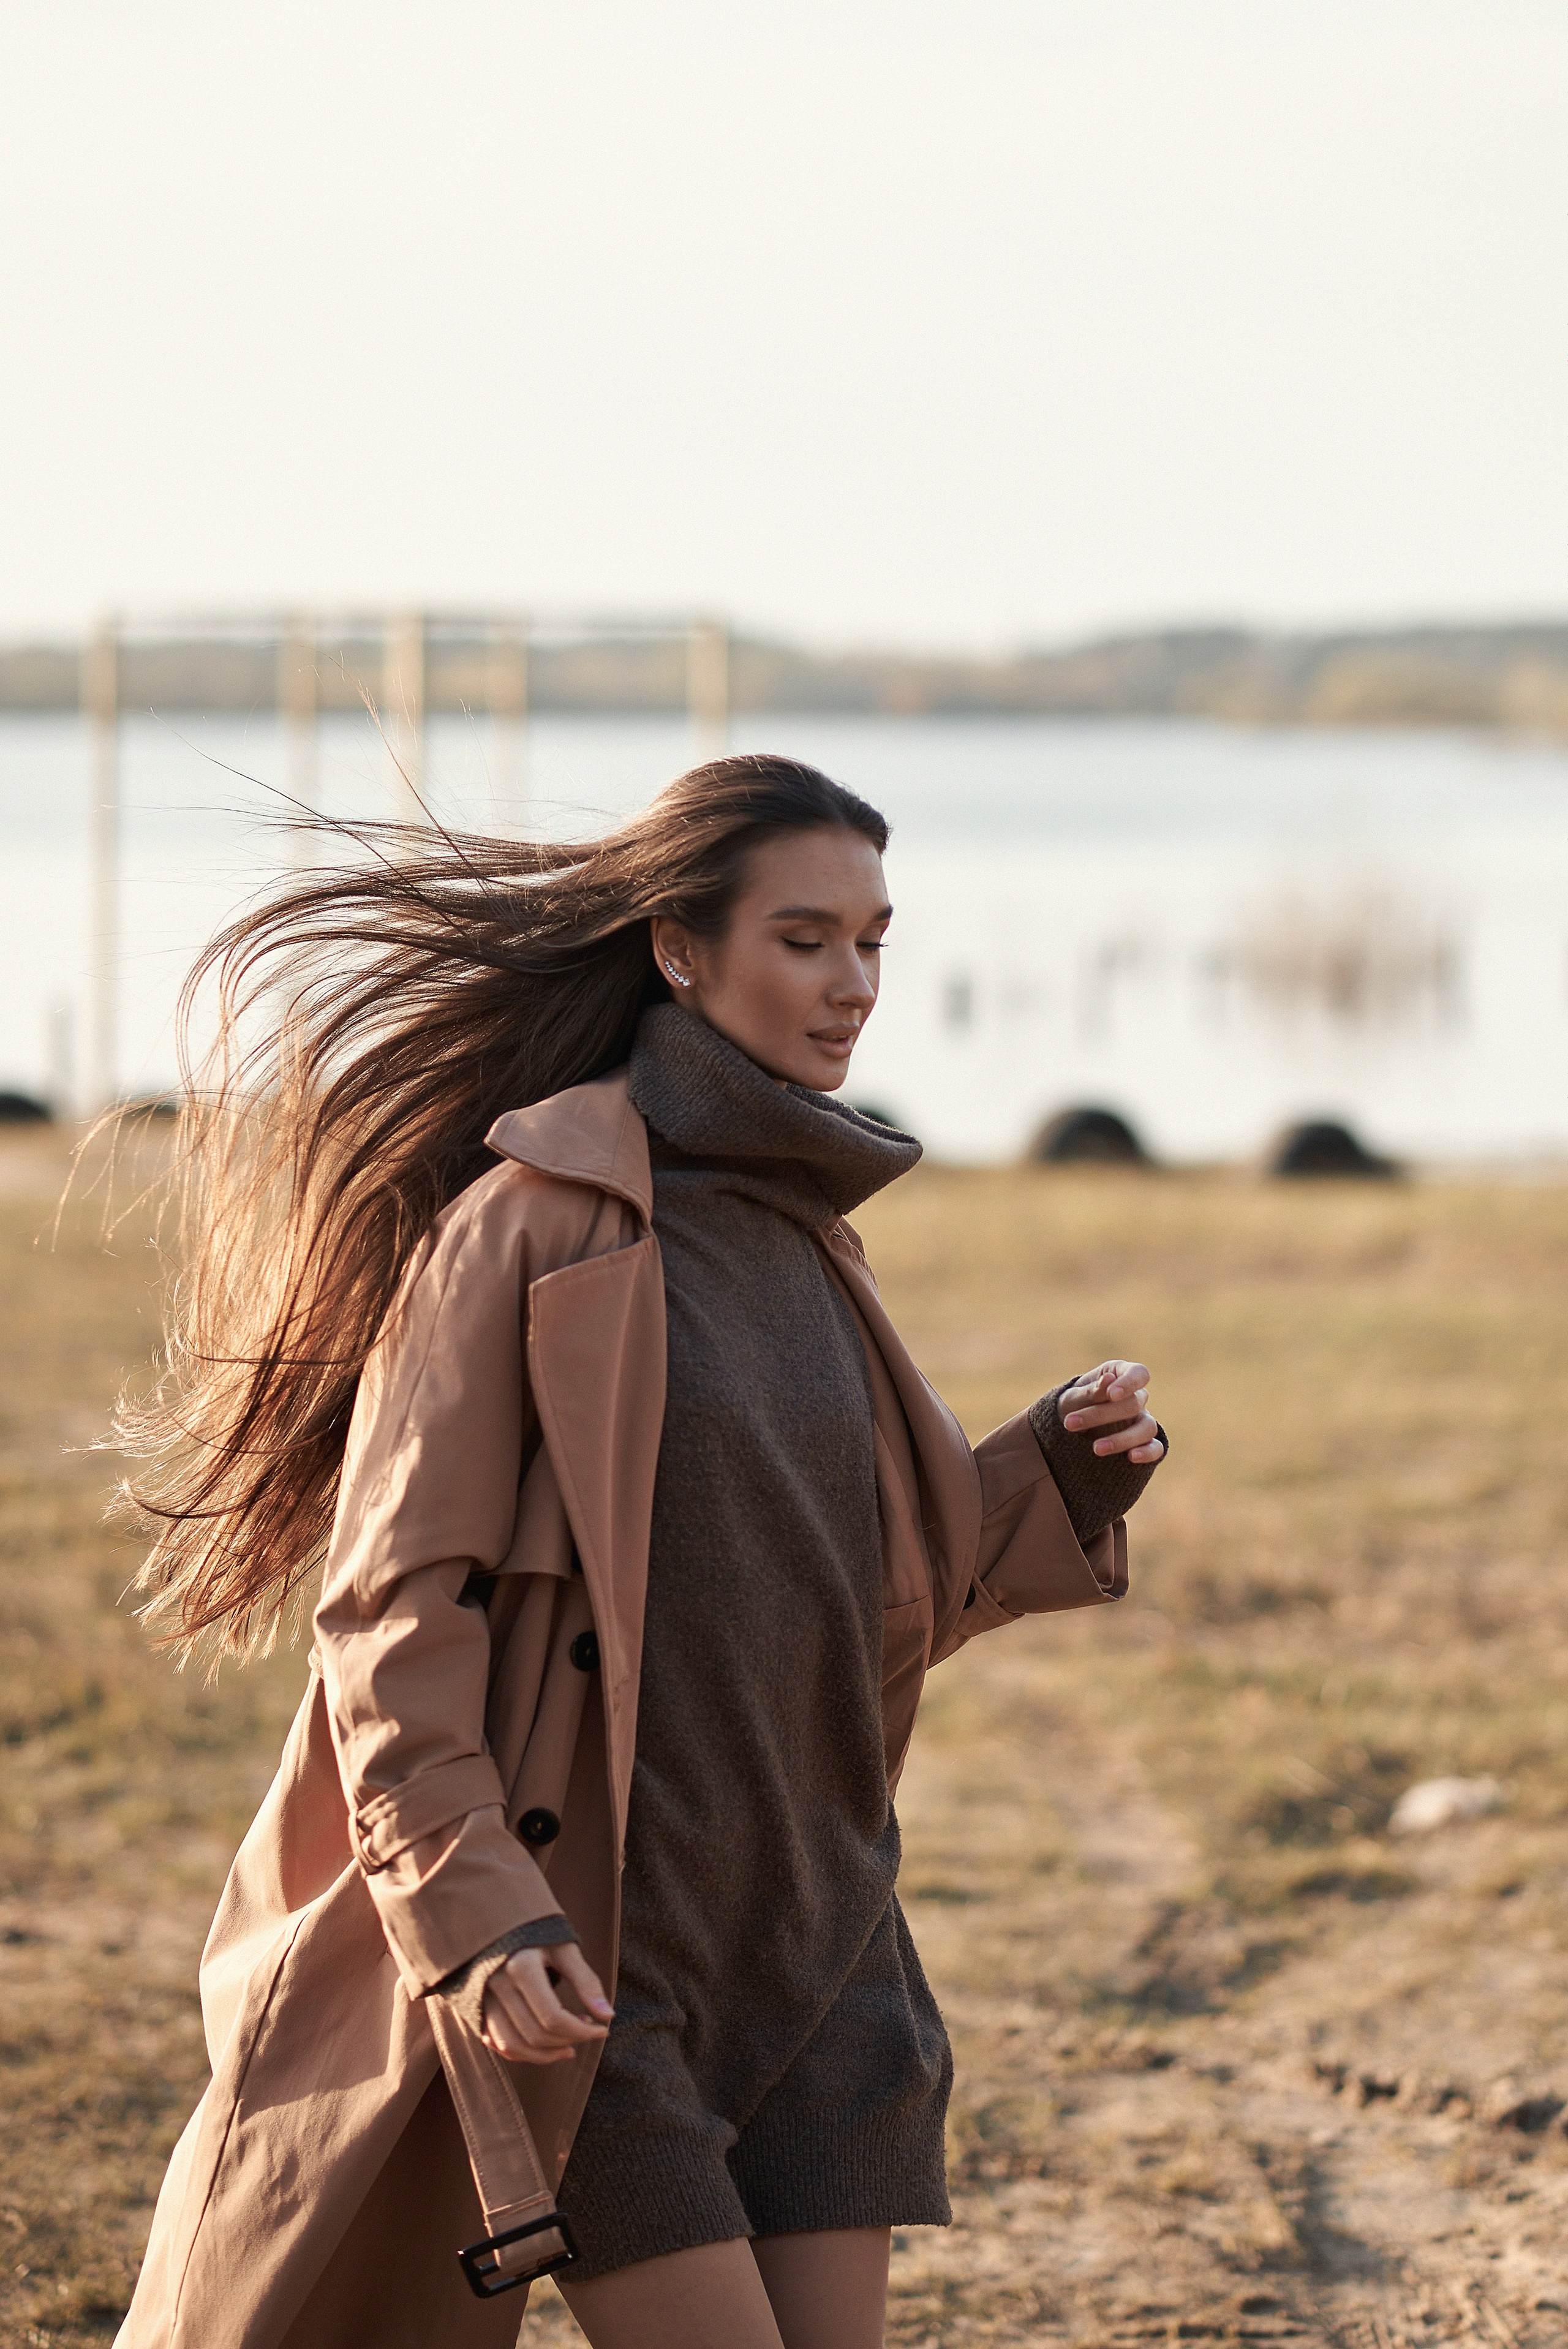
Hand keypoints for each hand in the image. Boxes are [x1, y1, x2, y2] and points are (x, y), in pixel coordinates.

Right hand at [480, 1943, 613, 2064]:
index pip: (553, 2017)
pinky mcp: (476, 2006)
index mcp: (520, 1966)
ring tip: (570, 2047)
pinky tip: (543, 2047)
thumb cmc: (536, 1930)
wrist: (497, 1917)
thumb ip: (585, 1980)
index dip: (582, 2031)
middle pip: (535, 2034)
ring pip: (512, 2045)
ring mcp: (482, 1998)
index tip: (603, 2029)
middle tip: (589, 2030)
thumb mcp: (563, 1946)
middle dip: (568, 2041)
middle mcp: (497, 1985)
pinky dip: (521, 2053)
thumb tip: (608, 2016)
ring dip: (545, 2055)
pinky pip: (496, 2042)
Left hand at [1059, 1360, 1164, 1463]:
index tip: (1112, 1394)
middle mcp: (1136, 1396)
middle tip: (1071, 1424)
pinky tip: (1131, 1457)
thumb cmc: (1072, 1406)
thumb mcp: (1074, 1397)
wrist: (1065, 1430)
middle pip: (1133, 1404)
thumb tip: (1109, 1379)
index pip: (1138, 1373)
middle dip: (1101, 1415)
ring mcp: (1142, 1420)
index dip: (1129, 1383)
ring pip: (1147, 1428)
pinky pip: (1156, 1448)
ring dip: (1122, 1439)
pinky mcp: (1143, 1443)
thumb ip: (1092, 1390)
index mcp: (1121, 1375)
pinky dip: (1147, 1452)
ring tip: (1096, 1448)